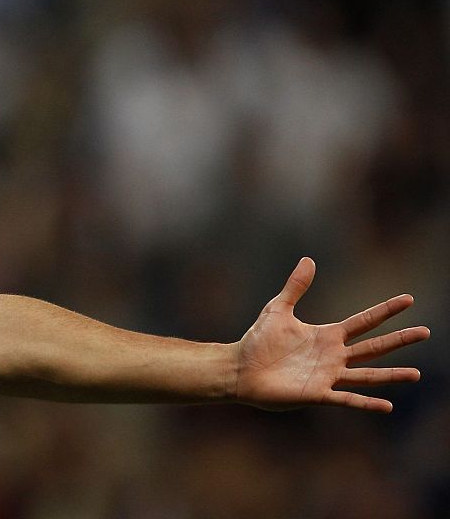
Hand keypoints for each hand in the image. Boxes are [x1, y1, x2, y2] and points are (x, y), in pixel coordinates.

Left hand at [234, 257, 428, 411]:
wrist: (240, 369)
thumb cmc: (258, 341)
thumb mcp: (278, 309)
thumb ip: (295, 287)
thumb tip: (309, 260)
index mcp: (327, 336)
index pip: (364, 321)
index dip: (385, 311)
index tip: (408, 300)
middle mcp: (334, 356)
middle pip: (373, 347)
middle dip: (399, 340)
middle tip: (426, 332)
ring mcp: (328, 376)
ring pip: (367, 375)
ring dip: (391, 375)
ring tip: (416, 373)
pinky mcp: (317, 394)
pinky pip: (346, 399)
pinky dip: (366, 403)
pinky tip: (387, 405)